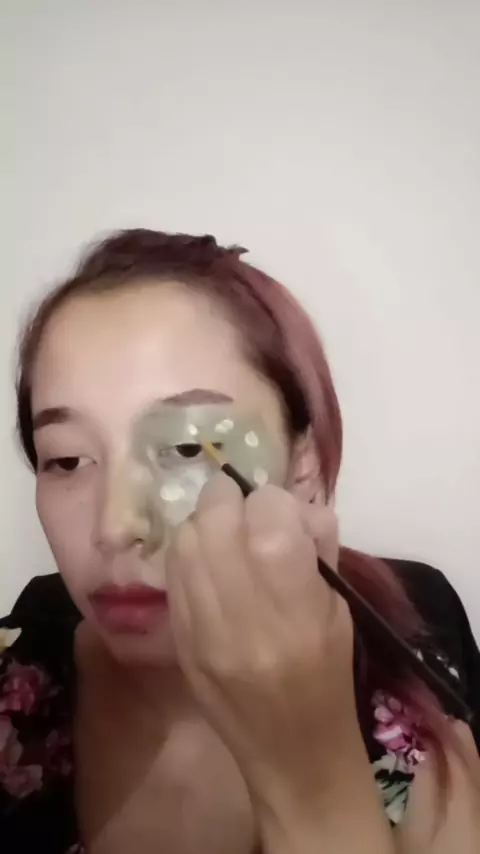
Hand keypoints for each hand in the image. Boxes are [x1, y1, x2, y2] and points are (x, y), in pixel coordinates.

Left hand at [165, 473, 357, 814]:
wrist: (291, 750)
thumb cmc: (329, 675)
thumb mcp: (340, 607)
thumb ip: (318, 545)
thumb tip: (294, 501)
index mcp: (294, 600)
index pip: (267, 509)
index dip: (274, 499)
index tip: (282, 511)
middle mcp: (241, 608)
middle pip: (215, 516)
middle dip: (231, 498)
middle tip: (245, 507)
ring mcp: (202, 625)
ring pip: (186, 539)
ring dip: (206, 522)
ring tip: (225, 532)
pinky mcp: (180, 639)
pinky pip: (174, 573)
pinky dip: (189, 553)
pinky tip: (208, 561)